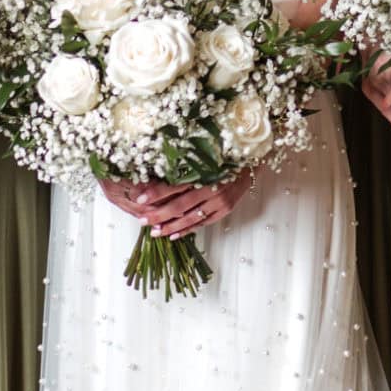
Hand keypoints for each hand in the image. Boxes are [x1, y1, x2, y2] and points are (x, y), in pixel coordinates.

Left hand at [97, 171, 256, 240]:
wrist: (251, 160)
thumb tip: (155, 175)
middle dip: (159, 214)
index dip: (156, 193)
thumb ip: (183, 166)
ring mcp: (219, 201)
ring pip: (191, 217)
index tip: (139, 199)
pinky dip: (188, 230)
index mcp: (204, 171)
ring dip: (171, 227)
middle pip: (180, 205)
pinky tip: (174, 236)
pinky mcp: (225, 209)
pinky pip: (203, 222)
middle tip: (142, 220)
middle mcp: (211, 187)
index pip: (175, 185)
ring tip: (154, 232)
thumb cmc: (223, 155)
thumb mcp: (203, 156)